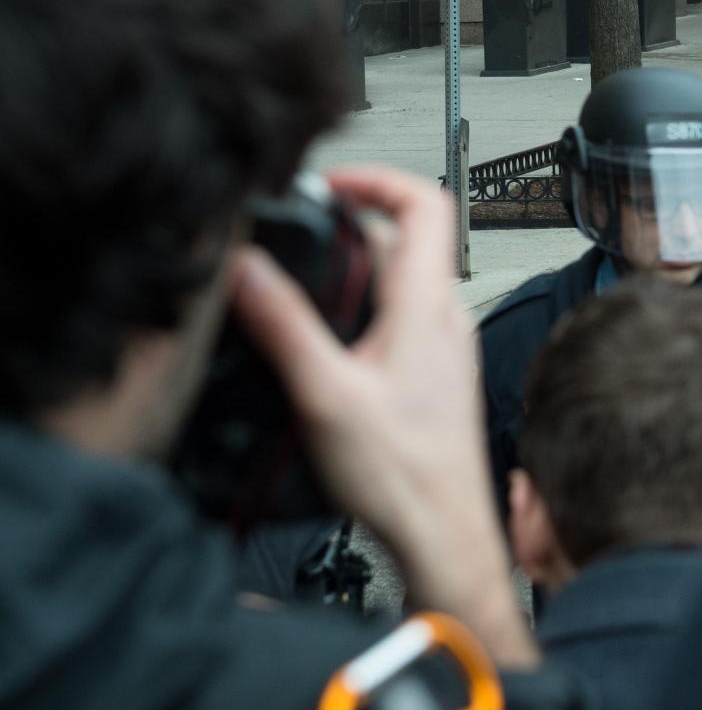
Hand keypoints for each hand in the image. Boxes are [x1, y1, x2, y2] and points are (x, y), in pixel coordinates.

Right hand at [233, 166, 535, 668]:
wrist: (445, 531)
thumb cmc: (403, 475)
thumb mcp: (326, 395)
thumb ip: (285, 326)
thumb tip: (248, 268)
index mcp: (427, 306)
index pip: (426, 202)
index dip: (376, 178)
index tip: (327, 184)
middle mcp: (445, 316)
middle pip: (409, 235)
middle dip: (352, 219)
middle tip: (299, 226)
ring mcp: (445, 343)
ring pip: (404, 275)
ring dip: (357, 262)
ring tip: (303, 272)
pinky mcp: (436, 371)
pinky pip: (403, 313)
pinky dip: (364, 302)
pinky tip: (328, 333)